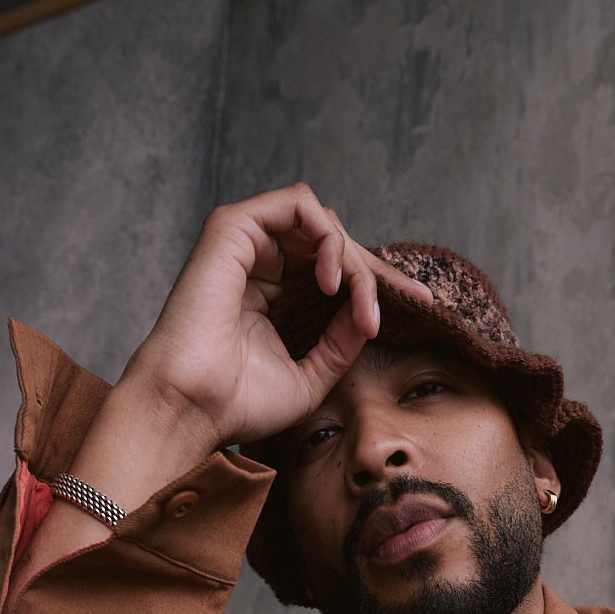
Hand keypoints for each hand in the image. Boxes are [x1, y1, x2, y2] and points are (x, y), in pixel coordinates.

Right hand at [120, 183, 432, 449]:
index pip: (335, 269)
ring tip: (356, 302)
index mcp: (271, 294)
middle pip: (336, 241)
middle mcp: (258, 263)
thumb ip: (344, 340)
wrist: (192, 407)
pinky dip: (328, 236)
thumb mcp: (313, 374)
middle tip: (405, 300)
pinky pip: (299, 206)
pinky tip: (333, 281)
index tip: (422, 302)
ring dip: (354, 258)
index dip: (378, 281)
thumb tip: (375, 310)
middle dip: (376, 270)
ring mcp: (245, 242)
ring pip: (324, 222)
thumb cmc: (238, 402)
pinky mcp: (233, 227)